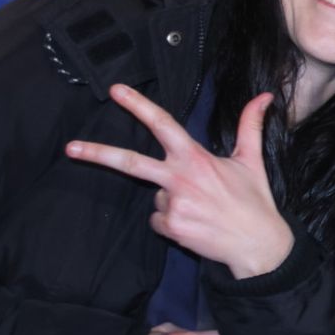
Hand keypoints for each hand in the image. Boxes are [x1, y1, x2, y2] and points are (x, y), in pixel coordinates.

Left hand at [68, 86, 293, 279]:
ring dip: (171, 201)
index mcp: (196, 158)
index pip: (163, 124)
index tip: (117, 90)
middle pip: (130, 162)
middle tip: (70, 148)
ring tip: (201, 208)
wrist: (258, 243)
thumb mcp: (252, 159)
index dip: (139, 105)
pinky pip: (158, 220)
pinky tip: (195, 224)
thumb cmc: (254, 200)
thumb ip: (250, 125)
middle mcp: (180, 178)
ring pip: (155, 197)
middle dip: (97, 153)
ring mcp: (173, 204)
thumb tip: (264, 96)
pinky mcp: (171, 227)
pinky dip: (171, 222)